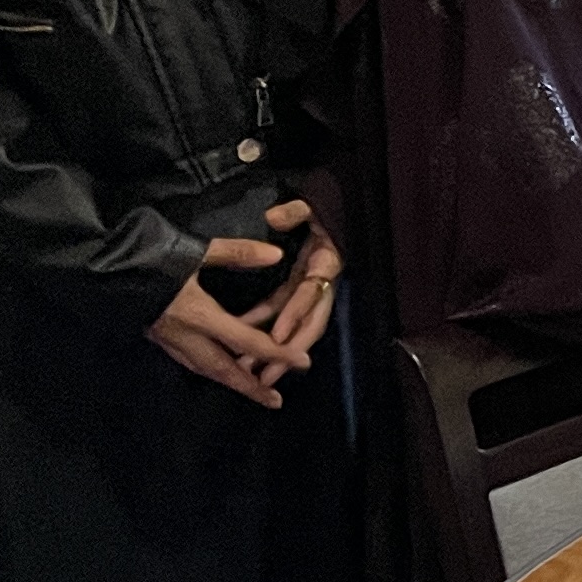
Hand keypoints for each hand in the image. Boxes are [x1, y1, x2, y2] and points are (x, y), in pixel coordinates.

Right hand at [149, 234, 311, 405]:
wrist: (99, 267)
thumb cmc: (149, 256)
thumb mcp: (196, 251)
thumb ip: (237, 254)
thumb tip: (276, 255)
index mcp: (198, 315)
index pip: (245, 340)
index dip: (276, 352)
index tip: (302, 362)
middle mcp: (184, 336)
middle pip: (222, 369)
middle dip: (249, 387)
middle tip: (274, 401)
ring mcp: (167, 340)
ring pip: (204, 368)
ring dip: (230, 380)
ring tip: (253, 389)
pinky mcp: (156, 338)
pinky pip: (189, 360)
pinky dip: (210, 367)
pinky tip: (220, 367)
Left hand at [239, 200, 343, 362]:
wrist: (338, 210)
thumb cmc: (325, 209)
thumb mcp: (312, 205)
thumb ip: (295, 211)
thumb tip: (274, 218)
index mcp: (327, 263)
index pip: (312, 293)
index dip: (295, 315)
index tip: (276, 337)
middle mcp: (322, 283)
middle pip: (310, 324)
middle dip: (288, 352)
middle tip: (264, 376)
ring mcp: (310, 289)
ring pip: (297, 326)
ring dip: (276, 351)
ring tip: (250, 373)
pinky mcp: (298, 289)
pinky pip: (281, 312)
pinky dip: (265, 329)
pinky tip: (243, 342)